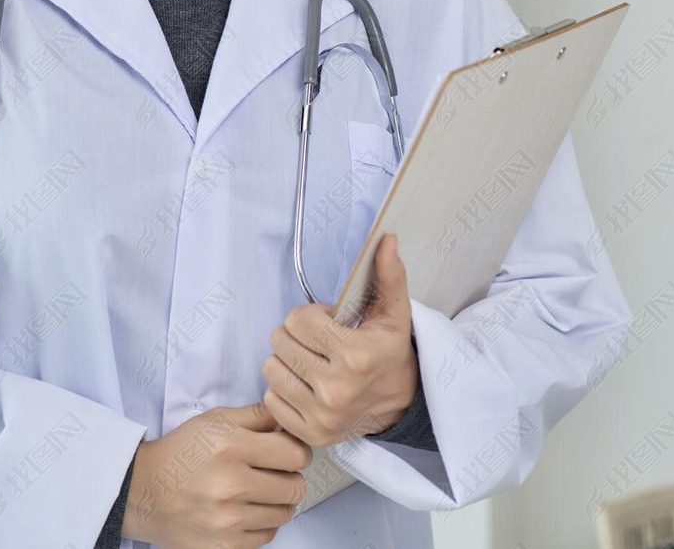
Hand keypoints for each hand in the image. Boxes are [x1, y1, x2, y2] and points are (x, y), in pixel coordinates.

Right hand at [121, 399, 312, 548]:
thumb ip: (256, 416)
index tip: (287, 451)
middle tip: (273, 471)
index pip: (296, 454)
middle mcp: (232, 485)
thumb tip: (289, 416)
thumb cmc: (182, 452)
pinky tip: (245, 509)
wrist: (145, 492)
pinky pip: (267, 535)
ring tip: (257, 490)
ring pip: (284, 513)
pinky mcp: (226, 546)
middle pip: (296, 487)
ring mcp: (229, 520)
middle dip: (289, 477)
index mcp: (231, 447)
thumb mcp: (214, 421)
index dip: (297, 450)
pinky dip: (262, 522)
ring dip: (277, 501)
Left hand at [260, 232, 418, 446]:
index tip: (328, 323)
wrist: (402, 405)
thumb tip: (387, 239)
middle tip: (316, 341)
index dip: (310, 315)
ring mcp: (322, 416)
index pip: (298, 320)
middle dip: (294, 334)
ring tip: (308, 360)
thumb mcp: (395, 313)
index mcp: (355, 355)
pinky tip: (304, 383)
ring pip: (271, 369)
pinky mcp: (311, 434)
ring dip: (285, 360)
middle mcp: (336, 389)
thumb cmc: (390, 354)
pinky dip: (282, 389)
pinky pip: (270, 400)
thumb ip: (389, 274)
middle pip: (280, 342)